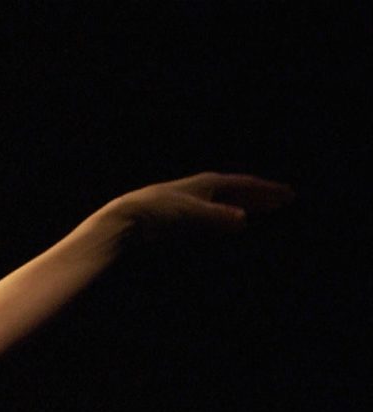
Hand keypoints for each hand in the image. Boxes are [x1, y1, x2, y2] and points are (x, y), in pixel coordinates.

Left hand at [108, 172, 293, 237]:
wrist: (127, 218)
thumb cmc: (158, 211)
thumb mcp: (191, 213)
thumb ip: (217, 217)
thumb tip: (243, 220)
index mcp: (209, 183)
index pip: (246, 185)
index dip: (268, 191)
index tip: (289, 195)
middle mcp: (204, 189)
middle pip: (240, 191)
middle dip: (263, 195)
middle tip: (285, 200)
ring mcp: (194, 201)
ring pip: (228, 202)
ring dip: (248, 205)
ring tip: (265, 209)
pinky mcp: (184, 216)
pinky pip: (216, 214)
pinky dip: (230, 217)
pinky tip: (233, 223)